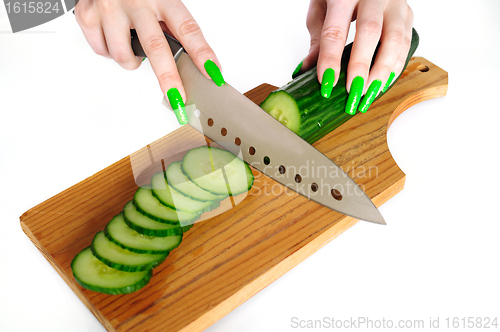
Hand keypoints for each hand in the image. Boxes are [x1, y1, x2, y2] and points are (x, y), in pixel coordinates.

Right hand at [74, 0, 223, 123]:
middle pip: (156, 47)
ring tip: (132, 46)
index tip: (213, 73)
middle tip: (178, 99)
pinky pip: (101, 50)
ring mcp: (110, 8)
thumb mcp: (158, 0)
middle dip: (168, 78)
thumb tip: (191, 60)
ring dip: (131, 61)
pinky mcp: (87, 16)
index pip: (187, 29)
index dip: (202, 53)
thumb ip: (170, 25)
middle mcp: (136, 1)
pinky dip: (108, 50)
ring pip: (123, 55)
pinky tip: (113, 35)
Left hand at [297, 0, 413, 113]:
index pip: (335, 30)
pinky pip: (406, 43)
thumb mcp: (321, 7)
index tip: (326, 83)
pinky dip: (395, 67)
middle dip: (360, 67)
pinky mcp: (407, 13)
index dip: (330, 60)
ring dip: (382, 72)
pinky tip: (383, 83)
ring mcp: (395, 3)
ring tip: (368, 94)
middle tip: (352, 92)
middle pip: (369, 33)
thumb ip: (318, 37)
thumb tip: (308, 70)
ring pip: (394, 40)